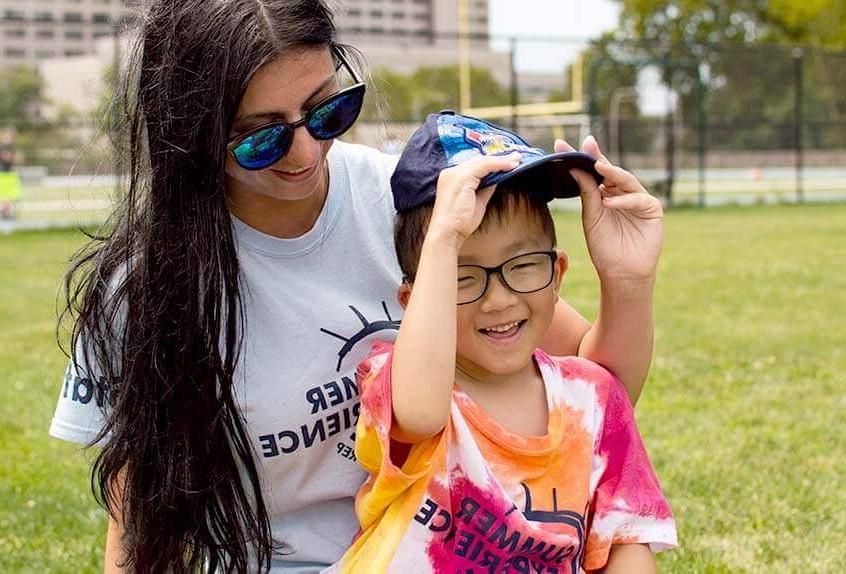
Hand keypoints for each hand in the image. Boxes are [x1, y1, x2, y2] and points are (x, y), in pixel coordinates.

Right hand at [429, 153, 520, 245]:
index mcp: (452, 177)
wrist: (448, 233)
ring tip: (517, 160)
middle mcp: (451, 172)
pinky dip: (499, 164)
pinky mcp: (462, 177)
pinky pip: (485, 165)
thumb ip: (486, 188)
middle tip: (517, 158)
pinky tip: (510, 166)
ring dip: (502, 160)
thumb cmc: (460, 222)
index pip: (475, 165)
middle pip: (479, 160)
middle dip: (500, 158)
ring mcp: (455, 173)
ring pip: (483, 161)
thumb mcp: (477, 201)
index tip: (508, 162)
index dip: (492, 162)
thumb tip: (497, 177)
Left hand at [554, 136, 662, 283]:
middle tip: (585, 144)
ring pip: (625, 180)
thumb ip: (587, 192)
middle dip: (596, 158)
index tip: (561, 144)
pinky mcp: (652, 209)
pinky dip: (623, 200)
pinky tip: (608, 202)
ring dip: (612, 173)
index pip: (593, 172)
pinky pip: (637, 199)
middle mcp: (622, 192)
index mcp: (605, 193)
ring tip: (597, 166)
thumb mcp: (591, 217)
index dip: (581, 158)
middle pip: (609, 171)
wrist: (620, 272)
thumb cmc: (604, 246)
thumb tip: (575, 168)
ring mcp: (638, 198)